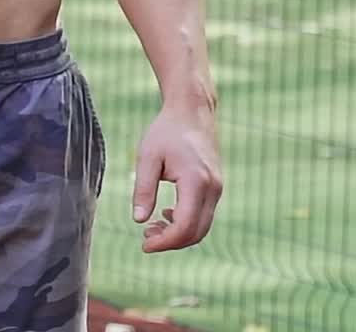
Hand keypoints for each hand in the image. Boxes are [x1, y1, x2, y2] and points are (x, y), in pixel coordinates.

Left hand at [131, 104, 221, 251]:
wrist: (191, 111)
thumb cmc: (166, 131)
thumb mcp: (148, 156)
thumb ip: (143, 189)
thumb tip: (138, 221)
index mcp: (196, 182)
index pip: (184, 227)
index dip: (164, 241)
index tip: (144, 244)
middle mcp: (213, 189)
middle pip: (196, 233)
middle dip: (171, 241)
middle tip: (146, 237)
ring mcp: (217, 189)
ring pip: (202, 227)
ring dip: (179, 234)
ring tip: (153, 227)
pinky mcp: (216, 186)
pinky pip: (205, 215)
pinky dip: (188, 222)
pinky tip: (167, 214)